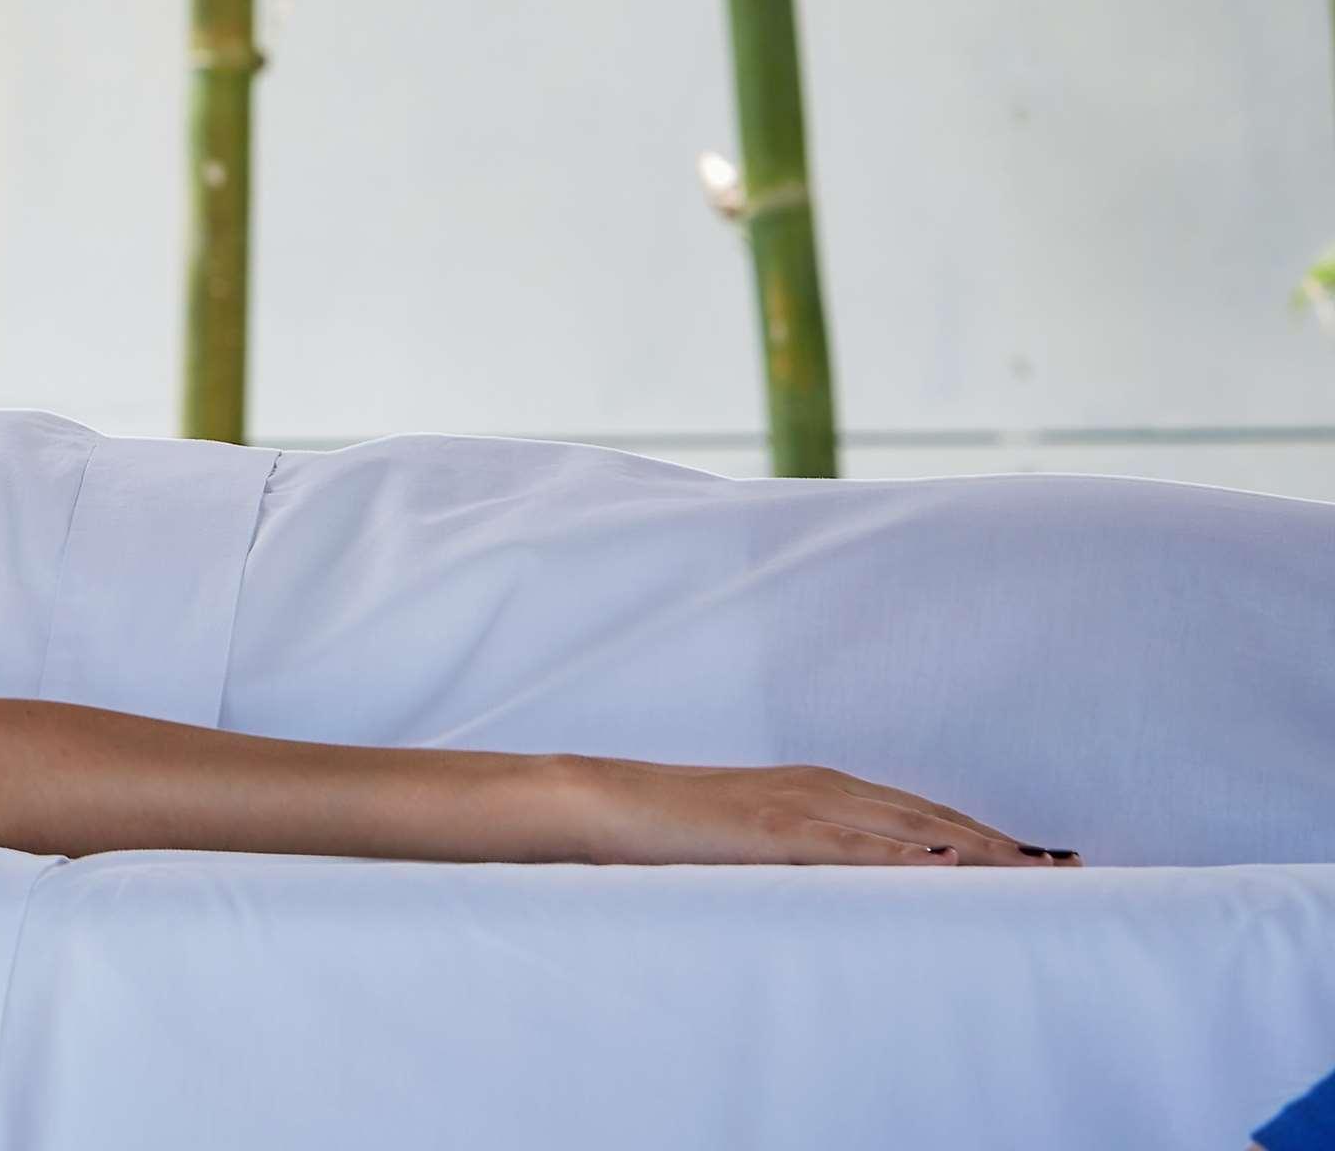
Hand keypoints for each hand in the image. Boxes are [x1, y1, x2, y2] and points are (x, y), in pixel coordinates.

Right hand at [550, 754, 1077, 867]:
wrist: (599, 800)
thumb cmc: (667, 827)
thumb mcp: (749, 839)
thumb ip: (802, 852)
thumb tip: (849, 885)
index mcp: (819, 789)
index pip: (924, 816)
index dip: (988, 837)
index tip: (1046, 860)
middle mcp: (821, 789)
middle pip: (934, 819)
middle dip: (1007, 846)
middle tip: (1076, 869)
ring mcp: (796, 806)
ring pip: (908, 830)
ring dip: (979, 851)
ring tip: (1040, 872)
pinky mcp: (769, 829)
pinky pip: (849, 846)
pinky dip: (904, 856)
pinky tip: (947, 867)